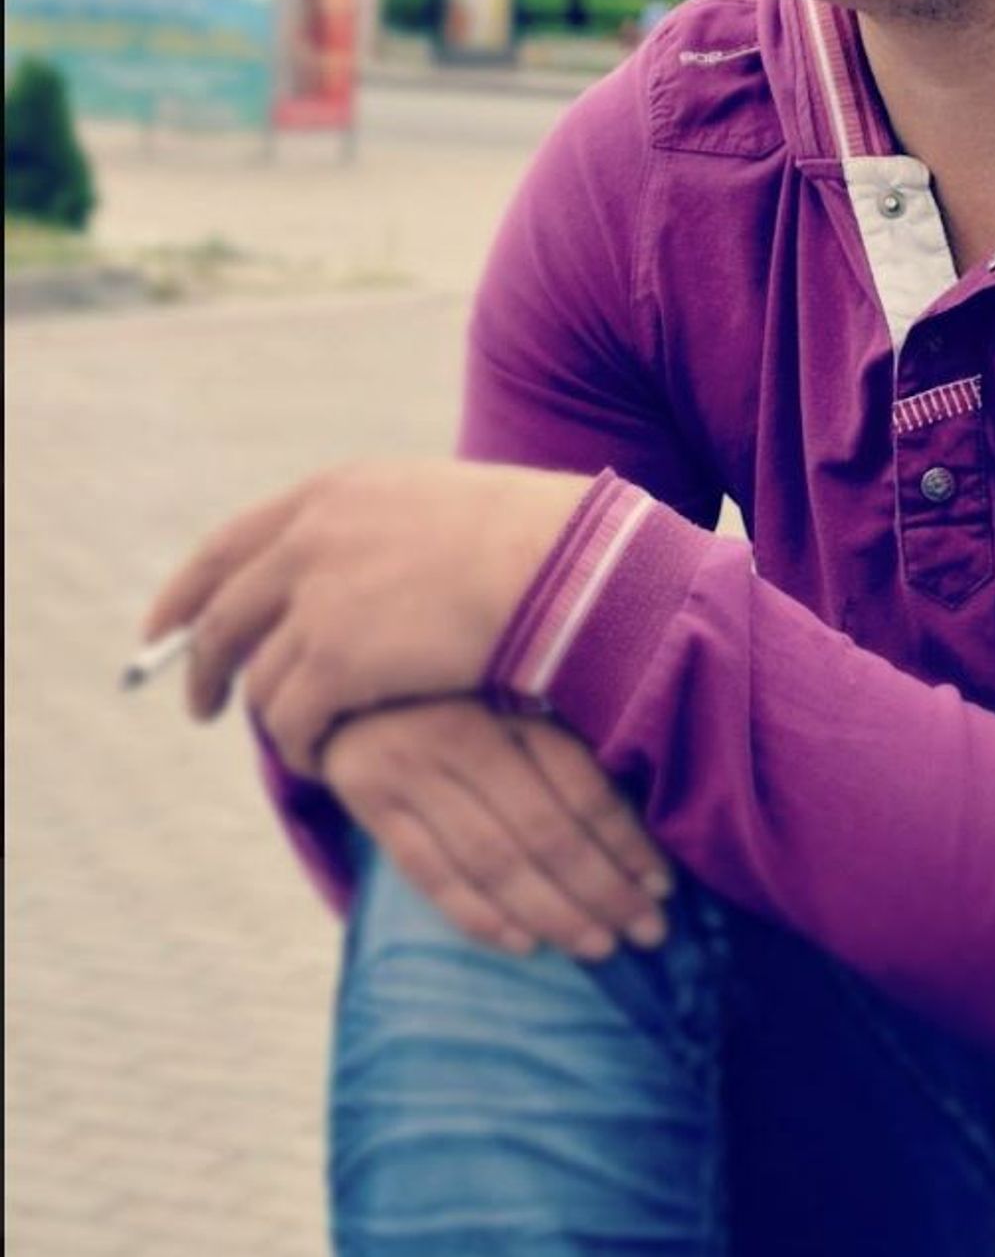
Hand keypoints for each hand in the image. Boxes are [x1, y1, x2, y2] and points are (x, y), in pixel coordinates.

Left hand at [144, 458, 588, 776]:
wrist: (567, 571)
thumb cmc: (537, 546)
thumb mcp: (442, 511)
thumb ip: (384, 533)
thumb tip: (359, 574)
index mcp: (335, 494)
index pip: (230, 545)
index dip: (188, 592)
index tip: (165, 628)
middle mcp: (310, 538)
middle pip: (223, 614)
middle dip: (200, 664)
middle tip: (199, 705)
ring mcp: (317, 598)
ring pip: (260, 681)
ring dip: (274, 719)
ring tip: (300, 744)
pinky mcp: (334, 661)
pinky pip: (291, 723)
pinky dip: (302, 749)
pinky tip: (324, 762)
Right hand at [322, 697, 672, 959]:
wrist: (348, 675)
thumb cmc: (454, 689)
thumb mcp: (512, 692)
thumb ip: (561, 739)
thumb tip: (641, 816)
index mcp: (511, 701)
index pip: (581, 785)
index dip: (626, 840)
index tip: (662, 883)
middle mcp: (462, 733)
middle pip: (544, 831)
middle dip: (603, 889)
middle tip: (647, 931)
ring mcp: (411, 769)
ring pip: (494, 860)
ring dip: (552, 913)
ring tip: (597, 946)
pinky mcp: (370, 802)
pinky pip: (430, 874)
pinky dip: (479, 916)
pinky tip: (525, 945)